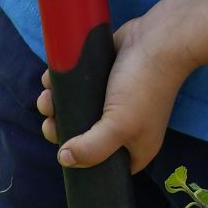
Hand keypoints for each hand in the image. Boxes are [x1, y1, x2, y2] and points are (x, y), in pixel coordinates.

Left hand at [47, 11, 190, 176]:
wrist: (159, 39)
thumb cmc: (144, 87)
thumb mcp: (119, 127)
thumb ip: (92, 149)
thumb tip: (64, 159)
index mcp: (135, 148)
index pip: (103, 168)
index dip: (80, 162)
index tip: (62, 149)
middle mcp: (123, 127)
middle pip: (83, 138)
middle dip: (60, 129)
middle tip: (50, 120)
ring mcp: (112, 101)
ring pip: (76, 110)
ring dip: (55, 105)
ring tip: (47, 96)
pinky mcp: (103, 77)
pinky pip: (77, 86)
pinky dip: (60, 84)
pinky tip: (51, 79)